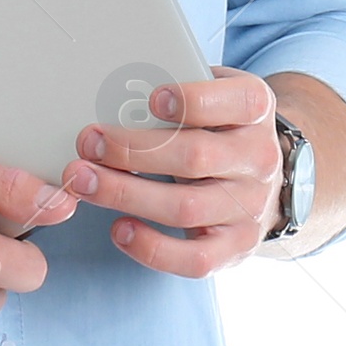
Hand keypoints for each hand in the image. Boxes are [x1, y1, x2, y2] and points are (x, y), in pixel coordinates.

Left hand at [60, 67, 283, 278]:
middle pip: (196, 157)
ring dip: (126, 195)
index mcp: (255, 109)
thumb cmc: (216, 125)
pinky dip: (152, 248)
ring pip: (186, 208)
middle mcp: (259, 159)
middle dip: (133, 150)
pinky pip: (195, 260)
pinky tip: (119, 228)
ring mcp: (250, 207)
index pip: (239, 101)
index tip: (152, 99)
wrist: (261, 178)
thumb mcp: (210, 93)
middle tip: (88, 142)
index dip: (194, 100)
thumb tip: (114, 91)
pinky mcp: (236, 247)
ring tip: (83, 182)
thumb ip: (177, 85)